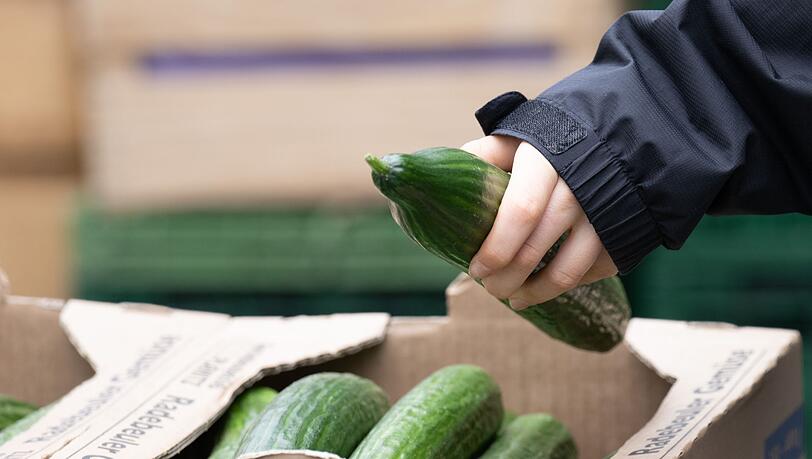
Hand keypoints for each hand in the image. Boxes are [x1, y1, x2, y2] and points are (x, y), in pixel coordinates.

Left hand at [461, 135, 617, 309]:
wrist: (622, 134)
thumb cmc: (556, 140)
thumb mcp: (521, 136)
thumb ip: (485, 155)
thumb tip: (442, 178)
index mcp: (546, 161)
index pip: (520, 212)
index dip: (496, 248)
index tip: (476, 269)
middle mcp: (579, 187)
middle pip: (537, 248)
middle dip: (507, 278)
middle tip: (490, 288)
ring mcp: (605, 213)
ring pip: (567, 270)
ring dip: (536, 292)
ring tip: (515, 298)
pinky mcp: (623, 232)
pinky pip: (593, 271)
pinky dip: (567, 285)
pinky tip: (547, 288)